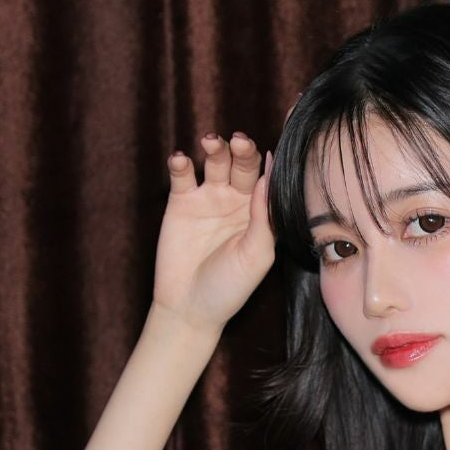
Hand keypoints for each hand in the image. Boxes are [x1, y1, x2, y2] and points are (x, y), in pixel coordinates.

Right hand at [151, 128, 276, 332]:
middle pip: (242, 163)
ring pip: (215, 161)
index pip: (268, 179)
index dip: (269, 163)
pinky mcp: (180, 201)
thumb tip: (269, 177)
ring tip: (211, 142)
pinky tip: (181, 160)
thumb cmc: (229, 288)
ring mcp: (208, 198)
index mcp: (259, 213)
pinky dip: (181, 162)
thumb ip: (264, 218)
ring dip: (215, 147)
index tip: (269, 151)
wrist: (189, 308)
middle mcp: (236, 201)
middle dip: (242, 149)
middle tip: (238, 141)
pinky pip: (183, 174)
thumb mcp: (255, 256)